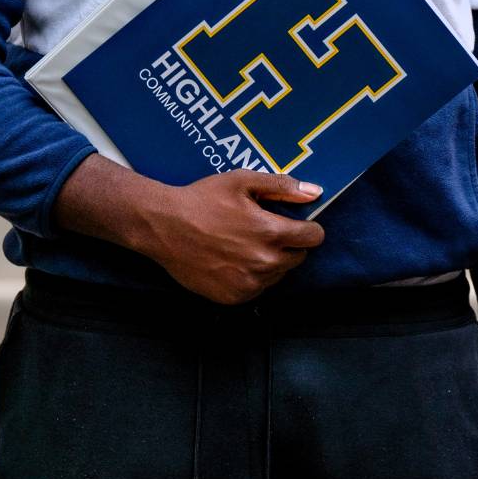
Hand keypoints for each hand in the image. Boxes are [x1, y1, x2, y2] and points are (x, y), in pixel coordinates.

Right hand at [148, 171, 325, 303]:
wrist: (162, 226)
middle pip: (298, 257)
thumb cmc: (202, 200)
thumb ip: (282, 187)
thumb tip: (315, 193)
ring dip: (270, 262)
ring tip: (244, 245)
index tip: (295, 224)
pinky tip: (233, 261)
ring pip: (278, 274)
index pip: (313, 238)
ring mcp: (248, 283)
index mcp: (271, 233)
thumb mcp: (242, 181)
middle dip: (288, 244)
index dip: (307, 228)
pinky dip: (252, 277)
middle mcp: (264, 263)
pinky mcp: (233, 297)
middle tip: (263, 232)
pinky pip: (257, 288)